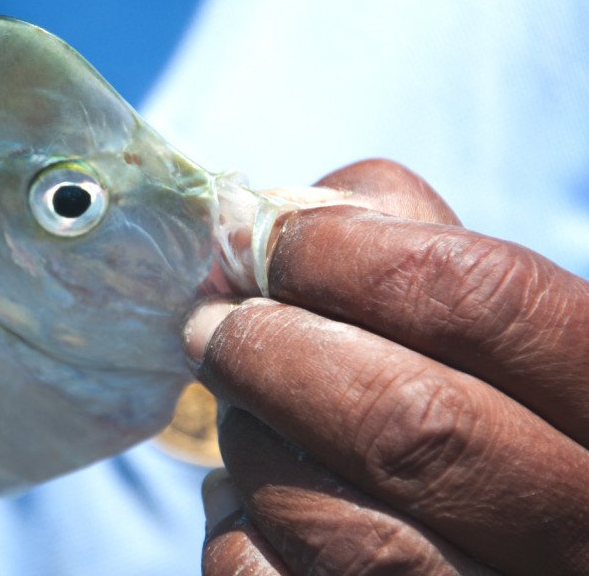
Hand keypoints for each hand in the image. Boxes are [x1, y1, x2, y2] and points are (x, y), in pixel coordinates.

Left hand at [184, 159, 588, 574]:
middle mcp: (580, 528)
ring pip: (340, 524)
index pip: (487, 302)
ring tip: (240, 407)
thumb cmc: (481, 406)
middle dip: (275, 353)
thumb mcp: (489, 325)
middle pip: (408, 422)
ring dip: (253, 441)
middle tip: (212, 324)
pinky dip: (236, 527)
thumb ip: (406, 245)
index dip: (349, 255)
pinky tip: (250, 496)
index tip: (267, 241)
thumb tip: (268, 222)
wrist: (504, 542)